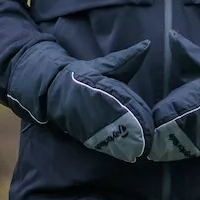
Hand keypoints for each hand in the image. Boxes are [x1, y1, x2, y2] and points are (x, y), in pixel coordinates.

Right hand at [39, 41, 153, 162]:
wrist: (51, 88)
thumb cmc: (83, 75)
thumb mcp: (105, 65)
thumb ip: (127, 58)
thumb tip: (147, 45)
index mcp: (99, 84)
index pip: (119, 98)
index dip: (134, 112)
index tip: (148, 122)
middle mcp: (92, 103)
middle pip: (114, 120)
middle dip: (131, 132)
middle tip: (149, 142)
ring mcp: (85, 120)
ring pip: (106, 134)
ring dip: (123, 144)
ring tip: (140, 152)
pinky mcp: (81, 132)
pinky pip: (97, 142)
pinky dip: (111, 149)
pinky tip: (126, 155)